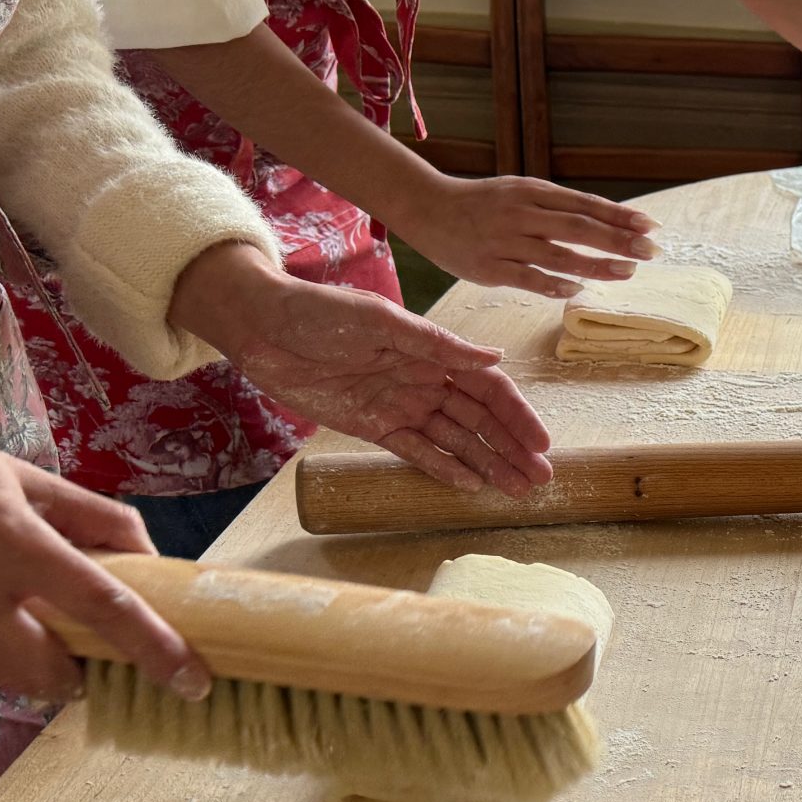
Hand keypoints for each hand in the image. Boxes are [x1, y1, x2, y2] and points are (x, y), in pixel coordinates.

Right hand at [0, 374, 205, 704]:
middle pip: (51, 672)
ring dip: (32, 674)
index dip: (155, 650)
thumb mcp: (23, 475)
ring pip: (1, 679)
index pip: (105, 608)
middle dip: (80, 676)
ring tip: (39, 643)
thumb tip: (145, 551)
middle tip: (90, 659)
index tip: (192, 680)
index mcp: (17, 546)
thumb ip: (90, 516)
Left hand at [169, 246, 551, 494]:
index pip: (487, 388)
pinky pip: (415, 451)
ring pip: (454, 440)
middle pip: (479, 420)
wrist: (261, 327)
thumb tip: (495, 359)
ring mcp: (400, 405)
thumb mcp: (380, 321)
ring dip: (487, 464)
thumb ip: (437, 344)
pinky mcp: (372, 426)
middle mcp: (423, 380)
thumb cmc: (319, 312)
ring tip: (516, 490)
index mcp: (431, 351)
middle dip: (511, 448)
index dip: (516, 415)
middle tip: (540, 479)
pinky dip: (442, 467)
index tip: (541, 444)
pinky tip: (470, 485)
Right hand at [390, 171, 658, 298]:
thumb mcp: (520, 192)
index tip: (651, 226)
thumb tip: (608, 221)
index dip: (620, 215)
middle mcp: (522, 214)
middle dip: (618, 239)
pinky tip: (578, 291)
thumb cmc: (483, 204)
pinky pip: (528, 279)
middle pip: (578, 228)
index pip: (585, 204)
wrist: (427, 208)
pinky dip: (555, 285)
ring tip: (627, 271)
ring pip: (558, 255)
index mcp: (533, 192)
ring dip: (595, 265)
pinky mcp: (490, 268)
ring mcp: (505, 241)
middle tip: (651, 250)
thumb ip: (558, 207)